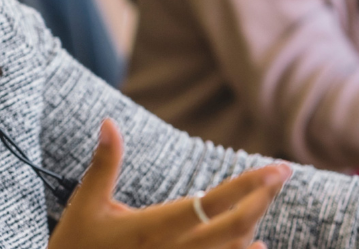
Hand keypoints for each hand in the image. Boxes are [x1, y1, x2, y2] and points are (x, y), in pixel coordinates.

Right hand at [50, 119, 290, 248]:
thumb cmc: (76, 246)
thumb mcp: (86, 204)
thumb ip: (104, 164)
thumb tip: (108, 122)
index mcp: (153, 228)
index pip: (213, 203)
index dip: (249, 185)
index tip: (276, 168)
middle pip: (236, 227)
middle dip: (263, 198)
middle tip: (282, 173)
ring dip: (254, 223)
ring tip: (266, 196)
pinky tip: (257, 242)